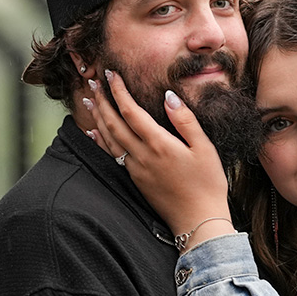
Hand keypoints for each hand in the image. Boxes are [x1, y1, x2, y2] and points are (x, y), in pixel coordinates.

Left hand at [88, 71, 232, 244]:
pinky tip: (93, 133)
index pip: (131, 111)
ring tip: (89, 100)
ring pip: (109, 138)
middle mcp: (142, 156)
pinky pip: (112, 154)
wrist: (198, 221)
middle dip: (102, 100)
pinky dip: (100, 140)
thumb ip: (185, 120)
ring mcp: (135, 169)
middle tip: (94, 82)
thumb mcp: (204, 148)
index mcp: (159, 144)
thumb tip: (168, 96)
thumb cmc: (207, 183)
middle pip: (113, 123)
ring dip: (97, 117)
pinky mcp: (135, 180)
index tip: (111, 74)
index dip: (118, 91)